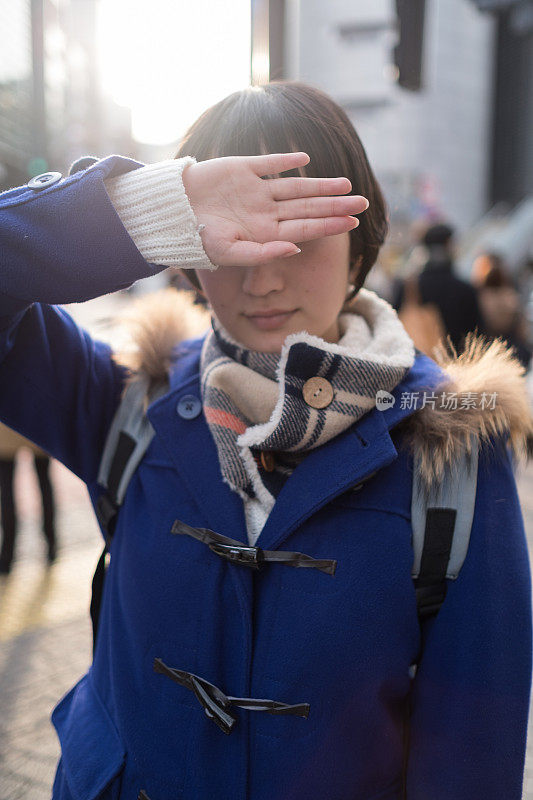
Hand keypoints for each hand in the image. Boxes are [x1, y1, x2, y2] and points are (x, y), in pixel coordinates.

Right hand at [182, 152, 368, 266]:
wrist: (170, 212)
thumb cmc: (197, 239)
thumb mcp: (230, 253)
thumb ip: (263, 253)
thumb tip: (295, 250)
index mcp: (264, 233)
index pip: (305, 229)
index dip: (329, 224)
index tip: (353, 222)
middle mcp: (265, 212)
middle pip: (308, 208)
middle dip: (335, 205)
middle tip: (364, 202)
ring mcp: (254, 191)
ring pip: (295, 186)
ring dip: (320, 185)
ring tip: (346, 184)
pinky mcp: (241, 170)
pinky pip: (268, 163)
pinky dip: (286, 161)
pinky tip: (306, 160)